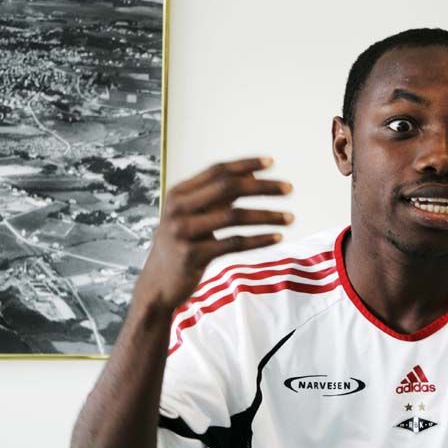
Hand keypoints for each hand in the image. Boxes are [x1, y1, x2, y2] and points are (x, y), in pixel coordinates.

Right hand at [133, 157, 293, 314]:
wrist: (157, 285)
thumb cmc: (181, 246)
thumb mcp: (192, 216)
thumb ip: (217, 197)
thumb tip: (252, 175)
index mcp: (178, 194)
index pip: (217, 171)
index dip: (245, 164)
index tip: (271, 162)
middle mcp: (178, 209)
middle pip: (227, 188)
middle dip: (262, 187)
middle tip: (289, 189)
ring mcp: (184, 232)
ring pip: (234, 217)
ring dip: (267, 216)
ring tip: (290, 218)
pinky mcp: (192, 256)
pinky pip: (234, 244)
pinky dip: (258, 240)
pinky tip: (277, 237)